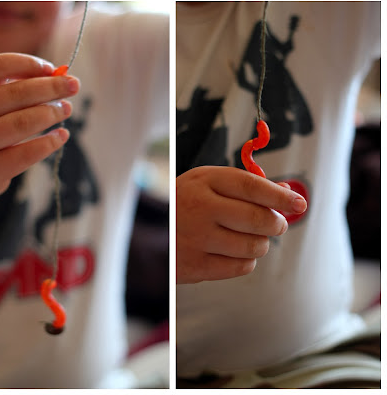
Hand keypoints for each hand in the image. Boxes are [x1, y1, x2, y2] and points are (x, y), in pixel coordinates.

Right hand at [0, 52, 78, 206]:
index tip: (51, 68)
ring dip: (51, 113)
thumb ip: (8, 88)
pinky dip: (49, 143)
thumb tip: (55, 75)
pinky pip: (25, 154)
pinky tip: (61, 136)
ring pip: (22, 122)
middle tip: (73, 85)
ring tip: (66, 109)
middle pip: (15, 93)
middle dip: (50, 87)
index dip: (26, 63)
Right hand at [176, 166, 306, 283]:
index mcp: (204, 181)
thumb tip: (288, 196)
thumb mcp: (206, 182)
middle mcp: (199, 208)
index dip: (281, 197)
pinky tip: (233, 252)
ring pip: (255, 246)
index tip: (299, 204)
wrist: (148, 229)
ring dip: (261, 244)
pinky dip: (247, 261)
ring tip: (249, 238)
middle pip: (258, 219)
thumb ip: (244, 185)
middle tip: (276, 225)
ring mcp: (196, 238)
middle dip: (277, 224)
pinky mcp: (195, 266)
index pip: (252, 187)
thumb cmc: (188, 202)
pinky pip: (242, 266)